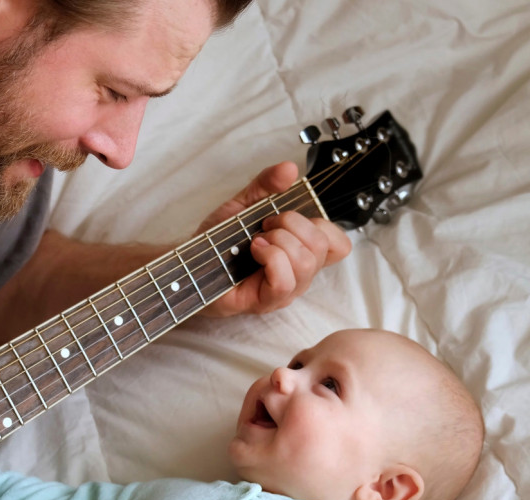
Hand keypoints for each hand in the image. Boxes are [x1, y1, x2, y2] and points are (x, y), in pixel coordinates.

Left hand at [197, 161, 351, 317]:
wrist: (190, 263)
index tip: (284, 215)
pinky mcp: (266, 301)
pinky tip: (254, 251)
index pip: (338, 244)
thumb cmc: (218, 241)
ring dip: (279, 241)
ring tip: (255, 241)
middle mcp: (299, 273)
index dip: (320, 224)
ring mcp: (285, 290)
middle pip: (321, 246)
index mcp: (301, 251)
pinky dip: (271, 258)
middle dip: (291, 225)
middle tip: (264, 226)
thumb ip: (267, 184)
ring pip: (307, 262)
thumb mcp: (244, 203)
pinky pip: (285, 281)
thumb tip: (289, 168)